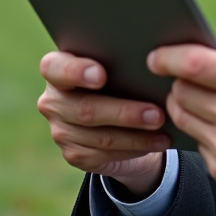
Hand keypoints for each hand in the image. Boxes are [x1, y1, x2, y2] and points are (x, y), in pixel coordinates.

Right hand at [37, 51, 168, 197]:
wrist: (117, 117)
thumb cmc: (119, 78)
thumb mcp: (117, 66)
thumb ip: (121, 61)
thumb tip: (153, 60)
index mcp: (57, 68)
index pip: (54, 68)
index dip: (76, 72)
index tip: (101, 75)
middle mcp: (53, 101)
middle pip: (86, 109)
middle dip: (124, 113)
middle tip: (157, 114)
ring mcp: (60, 130)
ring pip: (100, 137)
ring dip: (136, 136)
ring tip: (163, 130)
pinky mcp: (74, 155)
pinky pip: (105, 155)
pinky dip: (134, 148)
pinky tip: (156, 142)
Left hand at [148, 39, 215, 215]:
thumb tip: (215, 48)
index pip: (195, 64)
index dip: (168, 57)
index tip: (156, 56)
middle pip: (181, 90)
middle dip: (180, 82)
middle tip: (192, 81)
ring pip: (181, 116)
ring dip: (186, 106)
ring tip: (206, 104)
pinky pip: (195, 142)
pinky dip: (203, 132)